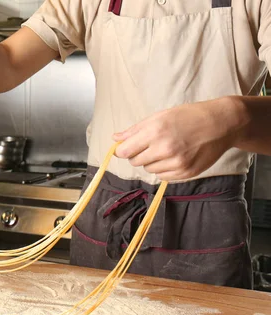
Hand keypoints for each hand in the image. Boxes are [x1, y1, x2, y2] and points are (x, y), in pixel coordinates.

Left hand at [113, 99, 242, 180]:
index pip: (124, 152)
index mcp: (155, 132)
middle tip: (151, 145)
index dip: (123, 150)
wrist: (221, 123)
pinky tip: (175, 157)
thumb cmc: (188, 116)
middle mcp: (164, 149)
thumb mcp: (160, 116)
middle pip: (135, 162)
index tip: (126, 148)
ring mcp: (176, 163)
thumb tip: (115, 139)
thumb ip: (135, 130)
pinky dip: (164, 169)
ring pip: (149, 170)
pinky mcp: (185, 173)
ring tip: (166, 149)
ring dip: (152, 162)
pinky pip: (163, 176)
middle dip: (138, 154)